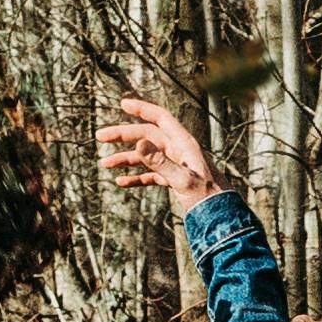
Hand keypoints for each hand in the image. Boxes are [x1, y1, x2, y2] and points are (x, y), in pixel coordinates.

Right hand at [98, 95, 218, 209]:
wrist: (221, 216)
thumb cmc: (207, 197)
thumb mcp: (183, 180)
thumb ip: (160, 162)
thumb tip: (139, 142)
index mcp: (184, 144)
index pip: (160, 119)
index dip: (142, 109)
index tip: (123, 104)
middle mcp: (179, 151)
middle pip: (147, 136)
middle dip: (123, 136)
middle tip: (100, 137)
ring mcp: (176, 165)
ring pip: (146, 156)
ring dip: (125, 158)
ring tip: (105, 164)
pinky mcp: (174, 180)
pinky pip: (151, 174)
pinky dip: (136, 177)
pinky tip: (121, 182)